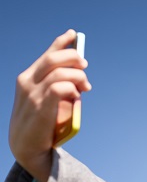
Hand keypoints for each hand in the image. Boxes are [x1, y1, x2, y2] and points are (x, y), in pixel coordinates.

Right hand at [10, 30, 90, 181]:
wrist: (27, 147)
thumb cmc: (41, 122)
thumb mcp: (48, 99)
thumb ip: (59, 85)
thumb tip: (80, 74)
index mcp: (28, 78)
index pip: (46, 54)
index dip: (61, 42)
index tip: (74, 34)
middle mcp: (27, 82)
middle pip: (54, 58)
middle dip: (74, 58)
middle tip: (85, 67)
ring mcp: (32, 94)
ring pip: (60, 72)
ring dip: (78, 77)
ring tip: (84, 88)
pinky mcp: (40, 107)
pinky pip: (60, 88)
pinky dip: (72, 88)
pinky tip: (76, 95)